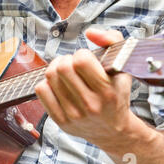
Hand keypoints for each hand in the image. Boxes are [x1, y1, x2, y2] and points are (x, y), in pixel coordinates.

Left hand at [35, 28, 133, 150]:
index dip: (81, 55)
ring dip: (55, 69)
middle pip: (62, 67)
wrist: (113, 131)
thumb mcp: (123, 67)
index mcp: (107, 91)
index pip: (81, 61)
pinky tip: (58, 85)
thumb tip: (90, 32)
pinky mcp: (60, 121)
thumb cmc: (116, 95)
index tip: (86, 60)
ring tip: (65, 73)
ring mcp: (73, 115)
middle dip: (66, 60)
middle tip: (73, 65)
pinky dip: (47, 83)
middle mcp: (90, 105)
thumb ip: (112, 41)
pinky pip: (41, 91)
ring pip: (49, 77)